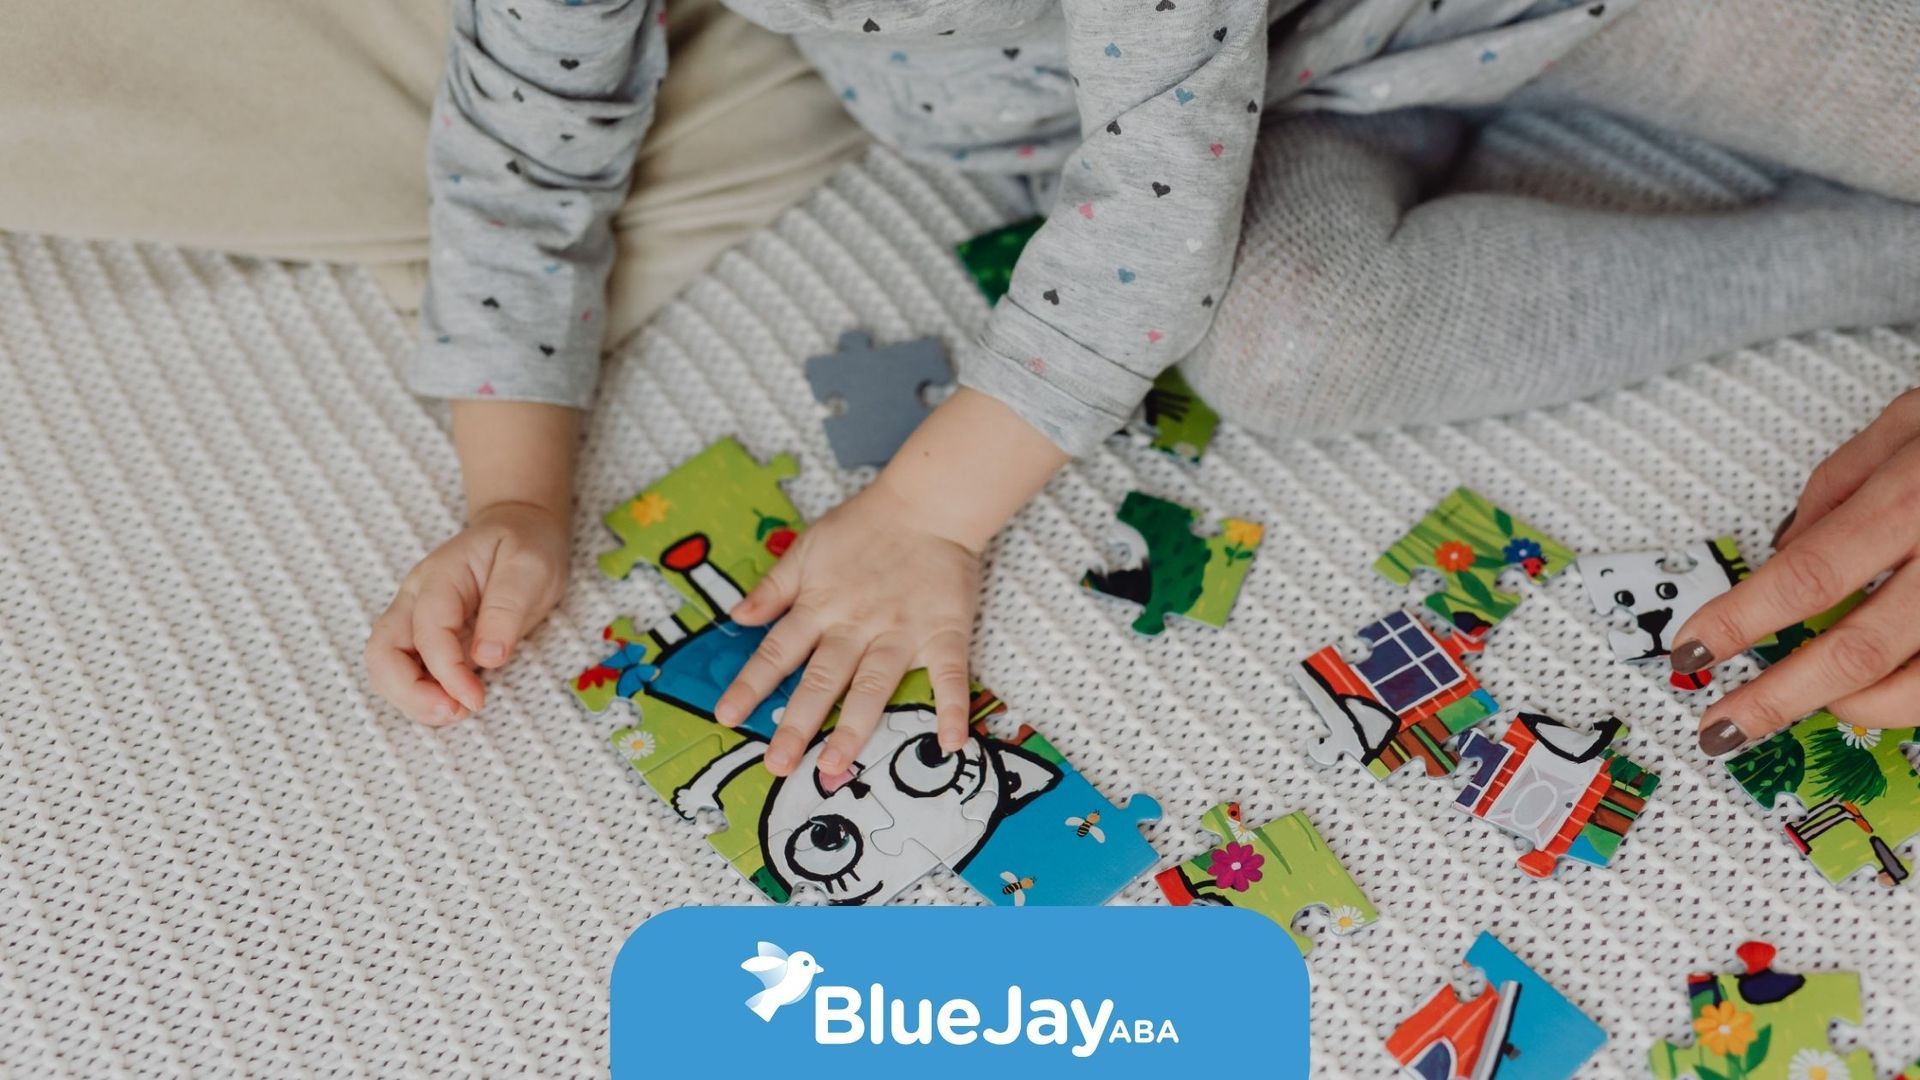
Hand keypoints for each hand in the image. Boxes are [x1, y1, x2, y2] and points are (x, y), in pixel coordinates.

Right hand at [365, 399, 577, 725]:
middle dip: (410, 693)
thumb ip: (507, 609)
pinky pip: (405, 673)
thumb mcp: (530, 567)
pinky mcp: (424, 639)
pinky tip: (453, 704)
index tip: (477, 700)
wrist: (519, 529)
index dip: (447, 673)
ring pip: (385, 668)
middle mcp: (415, 599)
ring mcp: (414, 619)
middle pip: (382, 653)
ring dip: (412, 700)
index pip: (427, 632)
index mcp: (440, 577)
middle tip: (456, 712)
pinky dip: (420, 696)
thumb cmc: (525, 545)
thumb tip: (487, 657)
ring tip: (457, 712)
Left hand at [712, 480, 981, 775]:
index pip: (778, 651)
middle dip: (798, 723)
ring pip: (874, 684)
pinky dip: (951, 708)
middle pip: (822, 678)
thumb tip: (737, 618)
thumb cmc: (865, 525)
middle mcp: (856, 625)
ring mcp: (901, 631)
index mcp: (820, 605)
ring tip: (836, 765)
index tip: (727, 716)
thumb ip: (774, 587)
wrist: (928, 503)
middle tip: (778, 766)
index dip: (751, 684)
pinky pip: (949, 675)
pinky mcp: (944, 632)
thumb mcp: (807, 548)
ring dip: (855, 726)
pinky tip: (950, 743)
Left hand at [1674, 388, 1919, 754]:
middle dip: (1778, 698)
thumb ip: (1840, 482)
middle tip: (1724, 726)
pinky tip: (1880, 694)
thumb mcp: (1913, 417)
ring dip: (1852, 707)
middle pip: (1857, 649)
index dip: (1741, 621)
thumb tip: (1782, 545)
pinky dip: (1914, 698)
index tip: (1693, 651)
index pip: (1809, 575)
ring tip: (1813, 701)